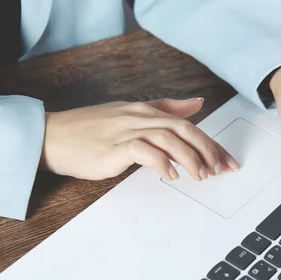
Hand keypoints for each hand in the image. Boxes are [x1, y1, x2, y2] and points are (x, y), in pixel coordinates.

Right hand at [40, 98, 238, 180]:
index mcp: (145, 110)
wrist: (53, 136)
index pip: (187, 124)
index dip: (211, 143)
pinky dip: (162, 162)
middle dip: (208, 150)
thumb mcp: (131, 113)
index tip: (227, 161)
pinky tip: (171, 175)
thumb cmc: (90, 129)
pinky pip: (144, 151)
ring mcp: (126, 130)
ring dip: (190, 158)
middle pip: (183, 129)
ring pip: (168, 138)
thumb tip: (197, 103)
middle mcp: (139, 117)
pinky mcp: (114, 147)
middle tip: (221, 170)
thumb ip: (165, 108)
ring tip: (201, 176)